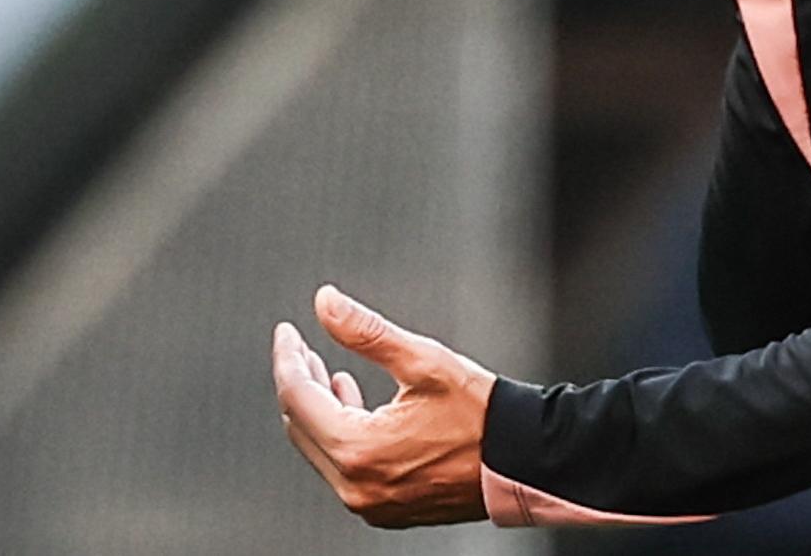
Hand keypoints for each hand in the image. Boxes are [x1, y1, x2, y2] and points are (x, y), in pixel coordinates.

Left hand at [272, 285, 495, 527]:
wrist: (522, 462)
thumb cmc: (480, 413)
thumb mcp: (423, 362)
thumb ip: (367, 332)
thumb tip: (325, 302)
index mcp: (358, 450)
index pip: (297, 397)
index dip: (287, 357)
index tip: (287, 331)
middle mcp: (356, 486)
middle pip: (301, 425)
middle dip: (298, 380)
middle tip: (301, 346)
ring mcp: (369, 504)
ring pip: (319, 447)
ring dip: (316, 407)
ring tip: (323, 371)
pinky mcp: (385, 509)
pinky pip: (342, 467)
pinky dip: (338, 433)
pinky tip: (349, 402)